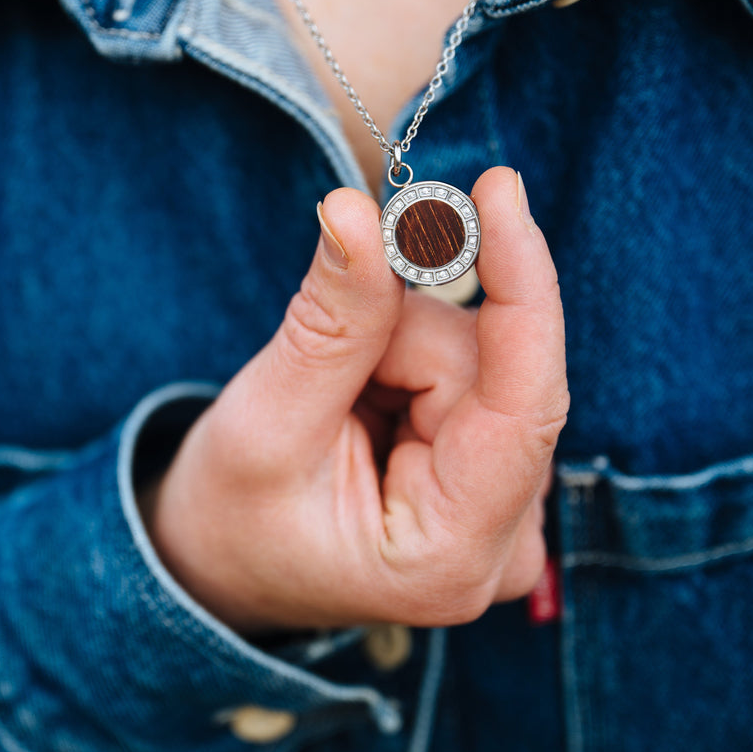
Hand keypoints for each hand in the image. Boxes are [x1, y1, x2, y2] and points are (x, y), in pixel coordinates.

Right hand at [141, 167, 568, 631]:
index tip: (499, 192)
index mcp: (451, 553)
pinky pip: (469, 370)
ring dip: (395, 350)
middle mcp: (503, 538)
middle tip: (323, 367)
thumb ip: (330, 322)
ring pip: (475, 359)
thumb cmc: (234, 517)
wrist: (227, 560)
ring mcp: (504, 507)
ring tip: (334, 405)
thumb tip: (357, 212)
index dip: (519, 286)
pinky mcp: (491, 474)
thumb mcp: (267, 423)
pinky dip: (407, 359)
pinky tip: (365, 406)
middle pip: (486, 368)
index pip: (525, 404)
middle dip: (399, 335)